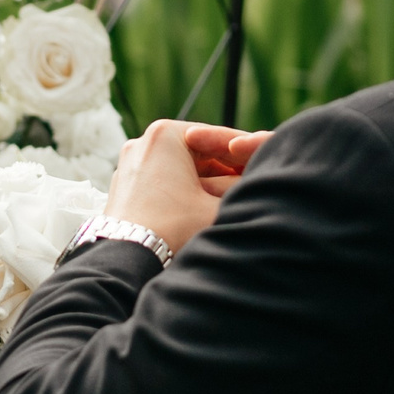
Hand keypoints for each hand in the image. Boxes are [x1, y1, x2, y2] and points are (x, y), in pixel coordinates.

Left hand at [104, 121, 272, 253]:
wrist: (128, 260)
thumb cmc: (173, 230)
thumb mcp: (220, 205)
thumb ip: (241, 186)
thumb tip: (254, 176)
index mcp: (166, 133)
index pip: (219, 139)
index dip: (247, 155)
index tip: (267, 166)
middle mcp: (143, 142)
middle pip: (200, 154)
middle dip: (226, 172)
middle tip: (251, 187)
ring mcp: (130, 164)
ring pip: (183, 170)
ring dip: (208, 185)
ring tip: (231, 203)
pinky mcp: (126, 186)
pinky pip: (164, 183)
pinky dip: (185, 193)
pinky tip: (203, 211)